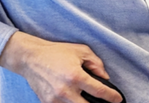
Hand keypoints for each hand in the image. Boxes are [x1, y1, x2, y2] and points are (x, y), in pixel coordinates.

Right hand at [0, 31, 122, 102]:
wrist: (31, 58)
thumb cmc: (57, 52)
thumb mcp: (81, 51)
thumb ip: (96, 64)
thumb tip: (106, 78)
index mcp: (76, 76)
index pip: (99, 91)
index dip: (112, 97)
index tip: (118, 99)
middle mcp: (66, 90)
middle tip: (104, 102)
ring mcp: (55, 99)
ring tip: (88, 98)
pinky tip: (75, 98)